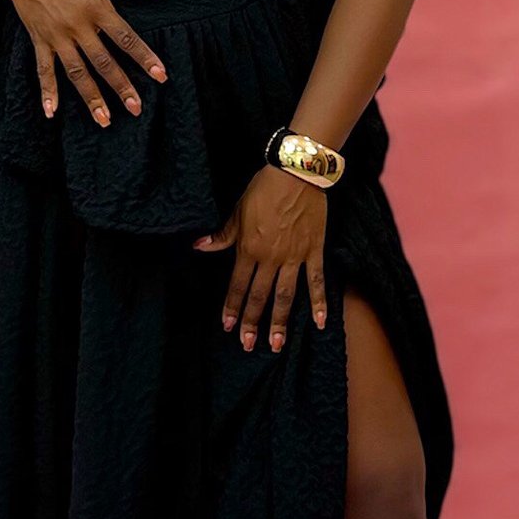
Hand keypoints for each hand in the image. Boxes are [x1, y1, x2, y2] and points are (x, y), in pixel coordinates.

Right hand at [4, 0, 167, 126]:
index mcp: (96, 7)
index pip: (126, 38)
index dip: (144, 58)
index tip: (161, 76)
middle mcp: (78, 26)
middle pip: (104, 62)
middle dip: (121, 86)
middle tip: (136, 108)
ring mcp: (57, 36)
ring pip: (77, 73)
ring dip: (91, 97)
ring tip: (105, 119)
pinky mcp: (40, 40)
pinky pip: (43, 70)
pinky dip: (47, 91)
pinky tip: (51, 112)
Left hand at [192, 165, 328, 351]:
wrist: (295, 172)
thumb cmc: (263, 190)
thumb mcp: (237, 211)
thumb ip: (222, 235)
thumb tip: (199, 247)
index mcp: (249, 248)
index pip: (238, 285)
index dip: (232, 307)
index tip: (228, 327)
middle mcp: (270, 257)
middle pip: (260, 296)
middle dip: (253, 323)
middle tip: (249, 345)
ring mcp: (294, 256)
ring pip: (286, 296)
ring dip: (281, 322)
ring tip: (277, 344)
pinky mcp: (313, 251)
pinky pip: (316, 281)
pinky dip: (319, 302)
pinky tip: (320, 322)